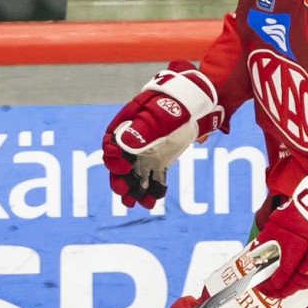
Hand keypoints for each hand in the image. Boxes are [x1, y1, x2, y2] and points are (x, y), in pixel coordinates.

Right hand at [102, 62, 225, 207]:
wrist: (196, 103)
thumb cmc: (174, 104)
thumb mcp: (159, 115)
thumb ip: (142, 130)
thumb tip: (123, 146)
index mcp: (125, 128)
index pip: (111, 146)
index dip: (113, 159)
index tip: (123, 167)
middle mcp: (132, 143)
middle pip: (120, 166)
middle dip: (120, 181)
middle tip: (124, 194)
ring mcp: (146, 153)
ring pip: (136, 176)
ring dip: (135, 191)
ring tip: (139, 204)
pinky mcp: (160, 161)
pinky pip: (154, 178)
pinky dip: (154, 189)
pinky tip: (156, 198)